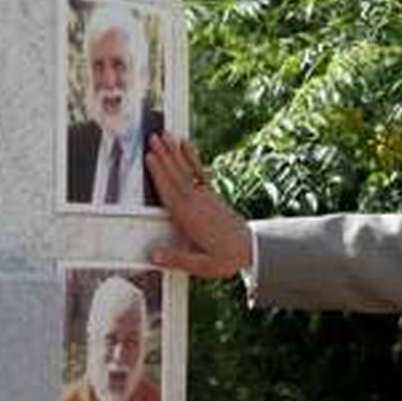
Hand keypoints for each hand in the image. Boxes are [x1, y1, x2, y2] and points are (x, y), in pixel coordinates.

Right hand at [145, 133, 252, 277]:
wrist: (251, 249)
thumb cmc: (226, 257)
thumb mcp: (203, 266)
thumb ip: (178, 260)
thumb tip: (153, 255)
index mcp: (191, 219)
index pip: (171, 193)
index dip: (160, 174)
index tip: (150, 158)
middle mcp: (197, 203)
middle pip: (177, 176)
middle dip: (164, 156)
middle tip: (153, 137)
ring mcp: (205, 196)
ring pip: (186, 170)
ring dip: (174, 152)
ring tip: (165, 135)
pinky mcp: (211, 194)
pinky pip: (199, 171)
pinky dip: (192, 157)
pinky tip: (186, 145)